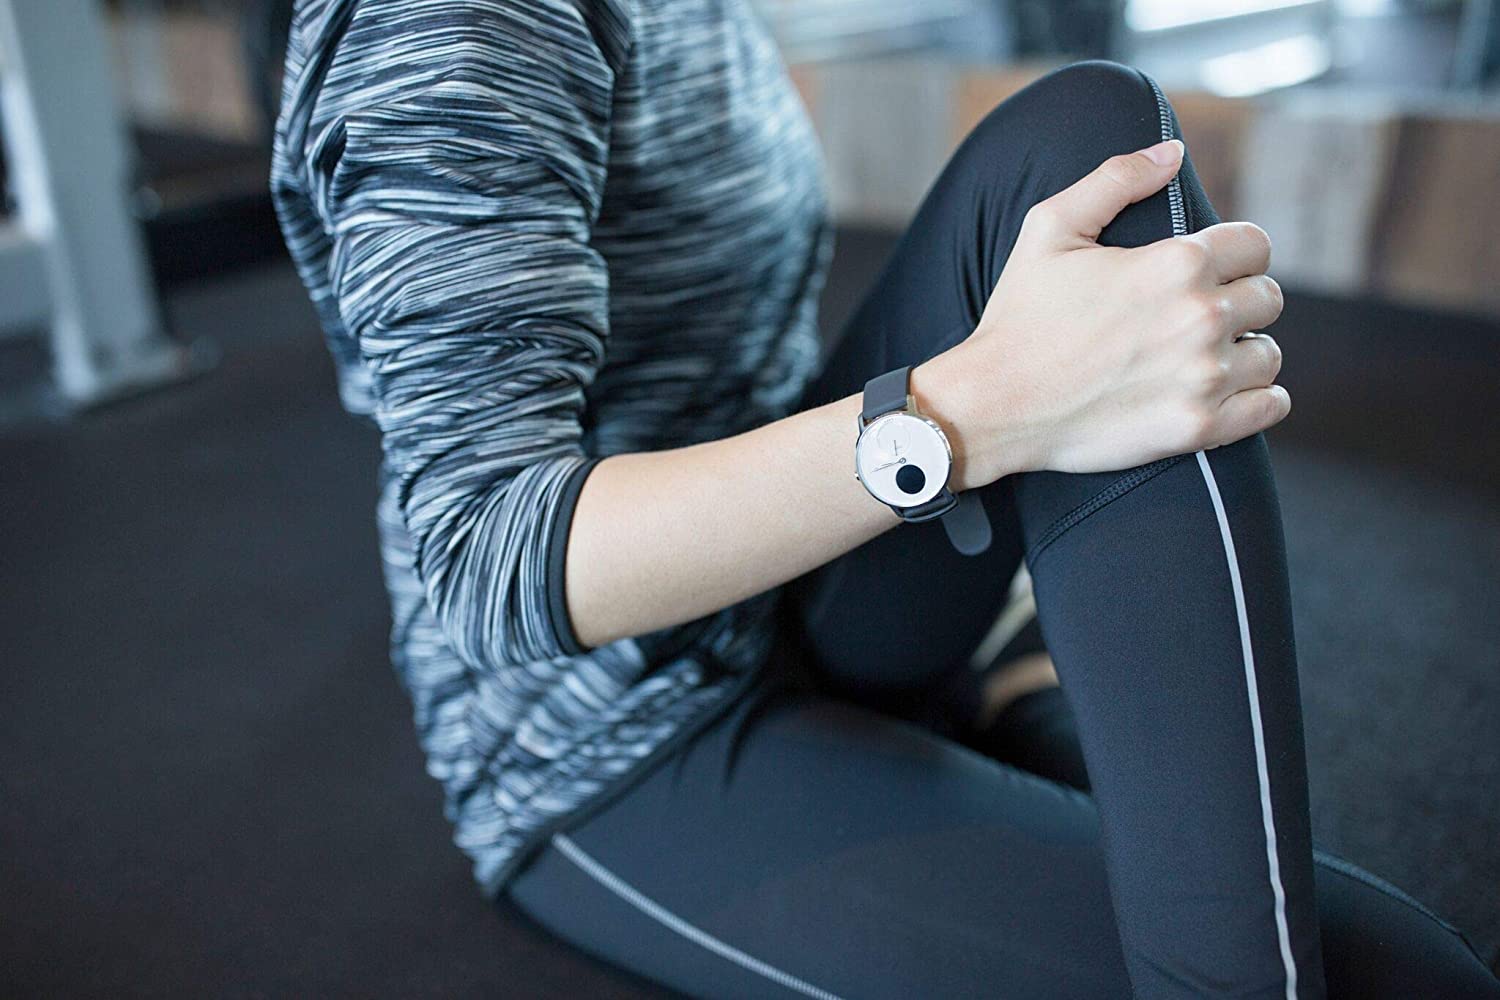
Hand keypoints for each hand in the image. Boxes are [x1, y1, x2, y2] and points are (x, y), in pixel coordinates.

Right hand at [926, 138, 1286, 486]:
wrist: (994, 404)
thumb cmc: (1019, 317)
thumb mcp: (1050, 229)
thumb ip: (1116, 179)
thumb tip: (1173, 153)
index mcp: (1176, 264)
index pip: (1255, 245)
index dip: (1232, 254)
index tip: (1209, 272)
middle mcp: (1200, 317)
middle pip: (1267, 299)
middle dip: (1237, 302)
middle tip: (1195, 318)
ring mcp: (1202, 377)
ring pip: (1268, 354)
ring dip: (1242, 353)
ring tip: (1202, 358)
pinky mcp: (1196, 427)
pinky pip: (1269, 405)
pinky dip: (1257, 399)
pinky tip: (1225, 392)